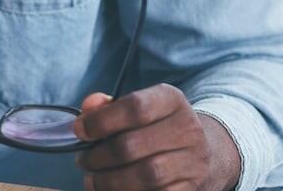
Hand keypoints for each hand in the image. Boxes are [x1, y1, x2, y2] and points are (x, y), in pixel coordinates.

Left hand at [73, 84, 240, 190]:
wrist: (203, 152)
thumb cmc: (156, 126)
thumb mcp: (138, 107)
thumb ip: (108, 106)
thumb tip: (87, 108)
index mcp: (172, 100)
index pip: (135, 107)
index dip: (101, 120)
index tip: (79, 130)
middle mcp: (189, 129)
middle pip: (133, 145)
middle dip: (99, 156)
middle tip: (83, 160)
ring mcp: (194, 162)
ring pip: (146, 175)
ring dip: (110, 181)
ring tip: (92, 180)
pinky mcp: (192, 189)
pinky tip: (112, 190)